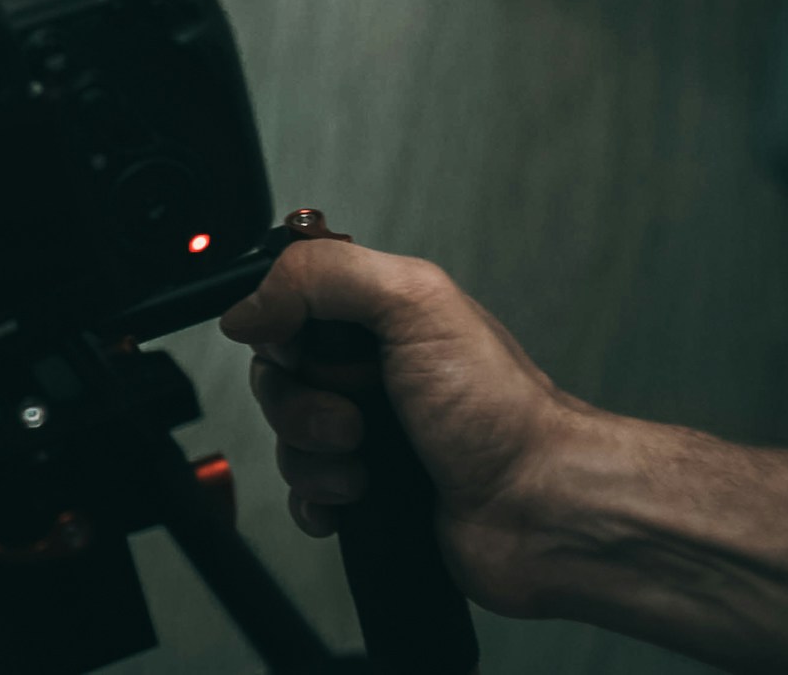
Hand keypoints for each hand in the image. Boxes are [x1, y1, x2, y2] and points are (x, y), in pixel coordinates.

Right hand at [221, 237, 603, 618]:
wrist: (538, 510)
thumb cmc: (503, 413)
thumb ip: (321, 277)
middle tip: (356, 415)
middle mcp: (372, 371)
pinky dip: (317, 500)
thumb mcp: (415, 303)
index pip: (287, 304)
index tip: (304, 349)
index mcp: (381, 315)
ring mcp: (367, 433)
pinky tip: (356, 497)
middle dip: (301, 404)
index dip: (282, 330)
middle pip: (275, 376)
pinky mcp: (363, 491)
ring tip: (367, 461)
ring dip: (315, 457)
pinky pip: (300, 494)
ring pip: (283, 439)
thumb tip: (248, 306)